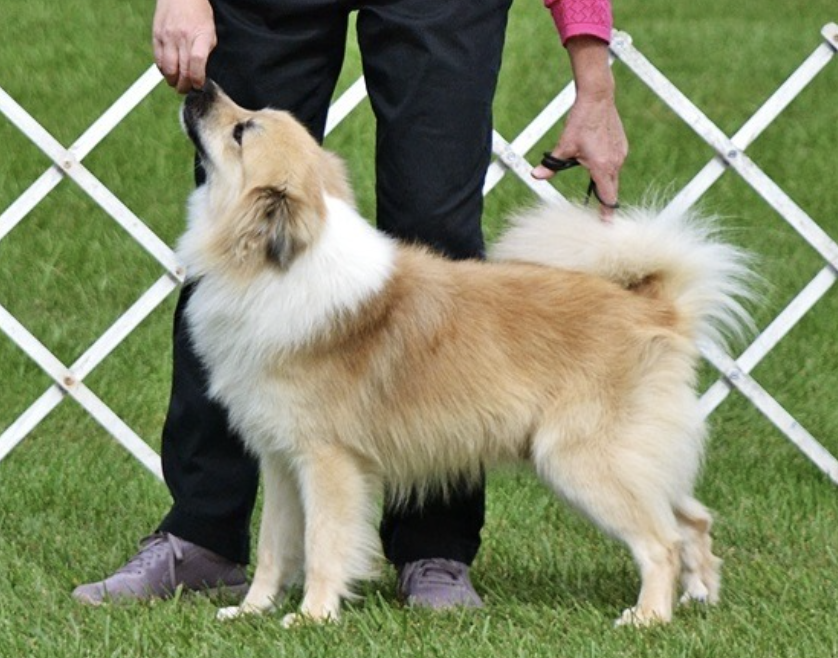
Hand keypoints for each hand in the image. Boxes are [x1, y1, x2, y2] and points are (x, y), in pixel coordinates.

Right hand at [152, 0, 216, 93]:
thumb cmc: (198, 14)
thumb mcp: (210, 32)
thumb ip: (205, 52)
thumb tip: (200, 73)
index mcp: (200, 36)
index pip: (197, 62)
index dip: (197, 79)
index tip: (198, 85)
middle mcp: (183, 37)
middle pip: (182, 70)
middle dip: (185, 86)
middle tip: (186, 89)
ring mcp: (168, 37)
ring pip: (168, 69)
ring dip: (173, 81)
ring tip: (176, 83)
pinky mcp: (157, 36)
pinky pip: (158, 60)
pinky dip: (163, 70)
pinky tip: (168, 71)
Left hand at [532, 36, 627, 218]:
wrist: (597, 98)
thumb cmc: (581, 121)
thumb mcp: (563, 146)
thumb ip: (552, 165)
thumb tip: (536, 175)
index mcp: (602, 167)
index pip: (607, 198)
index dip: (606, 213)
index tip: (606, 225)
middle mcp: (615, 162)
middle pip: (611, 189)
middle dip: (604, 200)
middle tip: (600, 213)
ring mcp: (621, 154)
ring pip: (612, 175)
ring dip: (602, 179)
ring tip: (590, 170)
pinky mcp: (622, 146)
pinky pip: (615, 163)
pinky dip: (606, 166)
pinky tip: (595, 156)